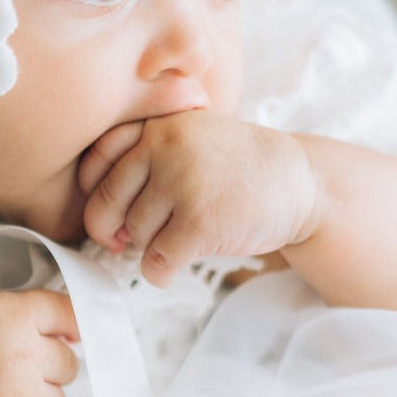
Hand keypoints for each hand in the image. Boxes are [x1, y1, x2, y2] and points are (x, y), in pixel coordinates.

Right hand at [0, 287, 78, 396]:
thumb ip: (18, 310)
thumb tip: (61, 328)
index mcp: (17, 316)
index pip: (69, 315)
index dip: (71, 325)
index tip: (69, 333)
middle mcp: (26, 357)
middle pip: (68, 364)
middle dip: (48, 363)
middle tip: (19, 363)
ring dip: (36, 396)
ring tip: (1, 389)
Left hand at [79, 111, 317, 286]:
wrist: (304, 181)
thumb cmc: (237, 167)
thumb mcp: (189, 137)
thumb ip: (144, 158)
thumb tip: (98, 221)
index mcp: (157, 124)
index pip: (96, 157)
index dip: (93, 191)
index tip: (109, 209)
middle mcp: (164, 145)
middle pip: (106, 201)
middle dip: (111, 229)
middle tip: (123, 240)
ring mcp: (182, 181)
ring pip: (134, 233)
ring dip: (149, 247)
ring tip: (178, 237)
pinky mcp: (200, 220)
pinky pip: (156, 259)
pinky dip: (158, 273)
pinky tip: (171, 269)